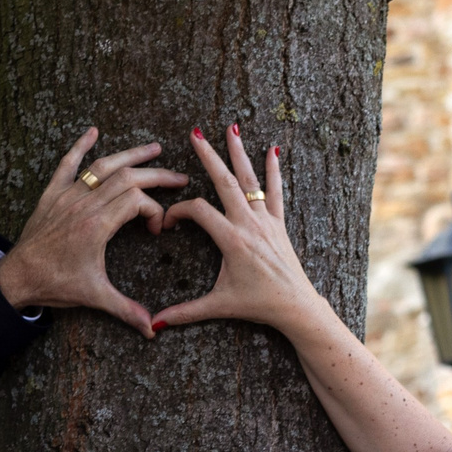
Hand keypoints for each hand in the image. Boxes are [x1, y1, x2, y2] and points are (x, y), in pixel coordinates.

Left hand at [0, 127, 189, 335]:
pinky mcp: (52, 194)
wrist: (17, 277)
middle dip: (157, 176)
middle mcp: (84, 204)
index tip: (159, 229)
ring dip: (131, 155)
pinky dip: (80, 146)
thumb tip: (153, 329)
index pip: (136, 201)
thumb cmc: (55, 284)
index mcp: (97, 225)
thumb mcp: (95, 297)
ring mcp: (68, 195)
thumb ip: (126, 310)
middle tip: (180, 179)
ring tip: (155, 149)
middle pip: (127, 177)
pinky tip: (93, 132)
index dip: (155, 211)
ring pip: (103, 166)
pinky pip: (67, 164)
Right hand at [156, 125, 330, 335]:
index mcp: (232, 240)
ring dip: (239, 152)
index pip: (199, 211)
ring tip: (231, 127)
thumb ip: (185, 312)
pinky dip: (273, 170)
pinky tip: (273, 149)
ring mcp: (266, 221)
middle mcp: (249, 224)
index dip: (178, 212)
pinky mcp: (279, 224)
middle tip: (195, 134)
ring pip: (250, 180)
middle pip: (225, 181)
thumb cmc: (257, 305)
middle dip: (209, 156)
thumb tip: (156, 324)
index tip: (167, 223)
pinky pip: (275, 191)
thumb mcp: (218, 306)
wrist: (295, 306)